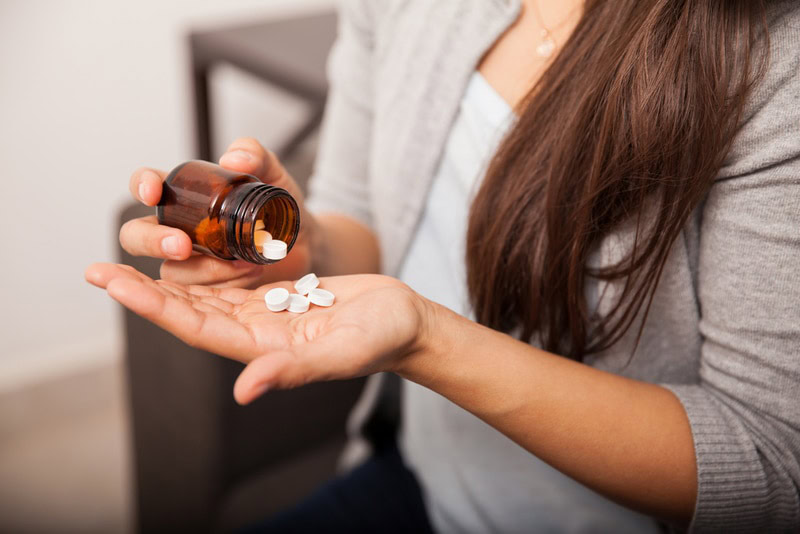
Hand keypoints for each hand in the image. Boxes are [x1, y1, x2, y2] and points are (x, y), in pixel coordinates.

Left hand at [85, 263, 431, 403]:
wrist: (404, 322)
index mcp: (262, 347)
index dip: (151, 304)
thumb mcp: (343, 352)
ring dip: (169, 273)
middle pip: (189, 308)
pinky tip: (189, 241)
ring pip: (206, 291)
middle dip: (144, 289)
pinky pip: (233, 276)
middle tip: (100, 264)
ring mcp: (266, 311)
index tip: (112, 280)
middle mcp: (255, 330)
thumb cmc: (382, 339)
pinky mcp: (279, 292)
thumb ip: (295, 370)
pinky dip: (207, 259)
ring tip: (133, 250)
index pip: (194, 326)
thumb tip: (245, 389)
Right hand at [121, 137, 317, 287]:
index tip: (153, 192)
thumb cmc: (279, 206)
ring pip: (170, 271)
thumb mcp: (273, 175)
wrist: (304, 241)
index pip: (147, 185)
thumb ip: (256, 156)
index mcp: (184, 196)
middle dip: (152, 241)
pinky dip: (224, 283)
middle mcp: (179, 228)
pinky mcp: (208, 286)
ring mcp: (191, 260)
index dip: (142, 185)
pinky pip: (199, 292)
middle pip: (136, 236)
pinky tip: (250, 271)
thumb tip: (233, 158)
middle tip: (181, 245)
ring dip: (203, 269)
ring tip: (244, 261)